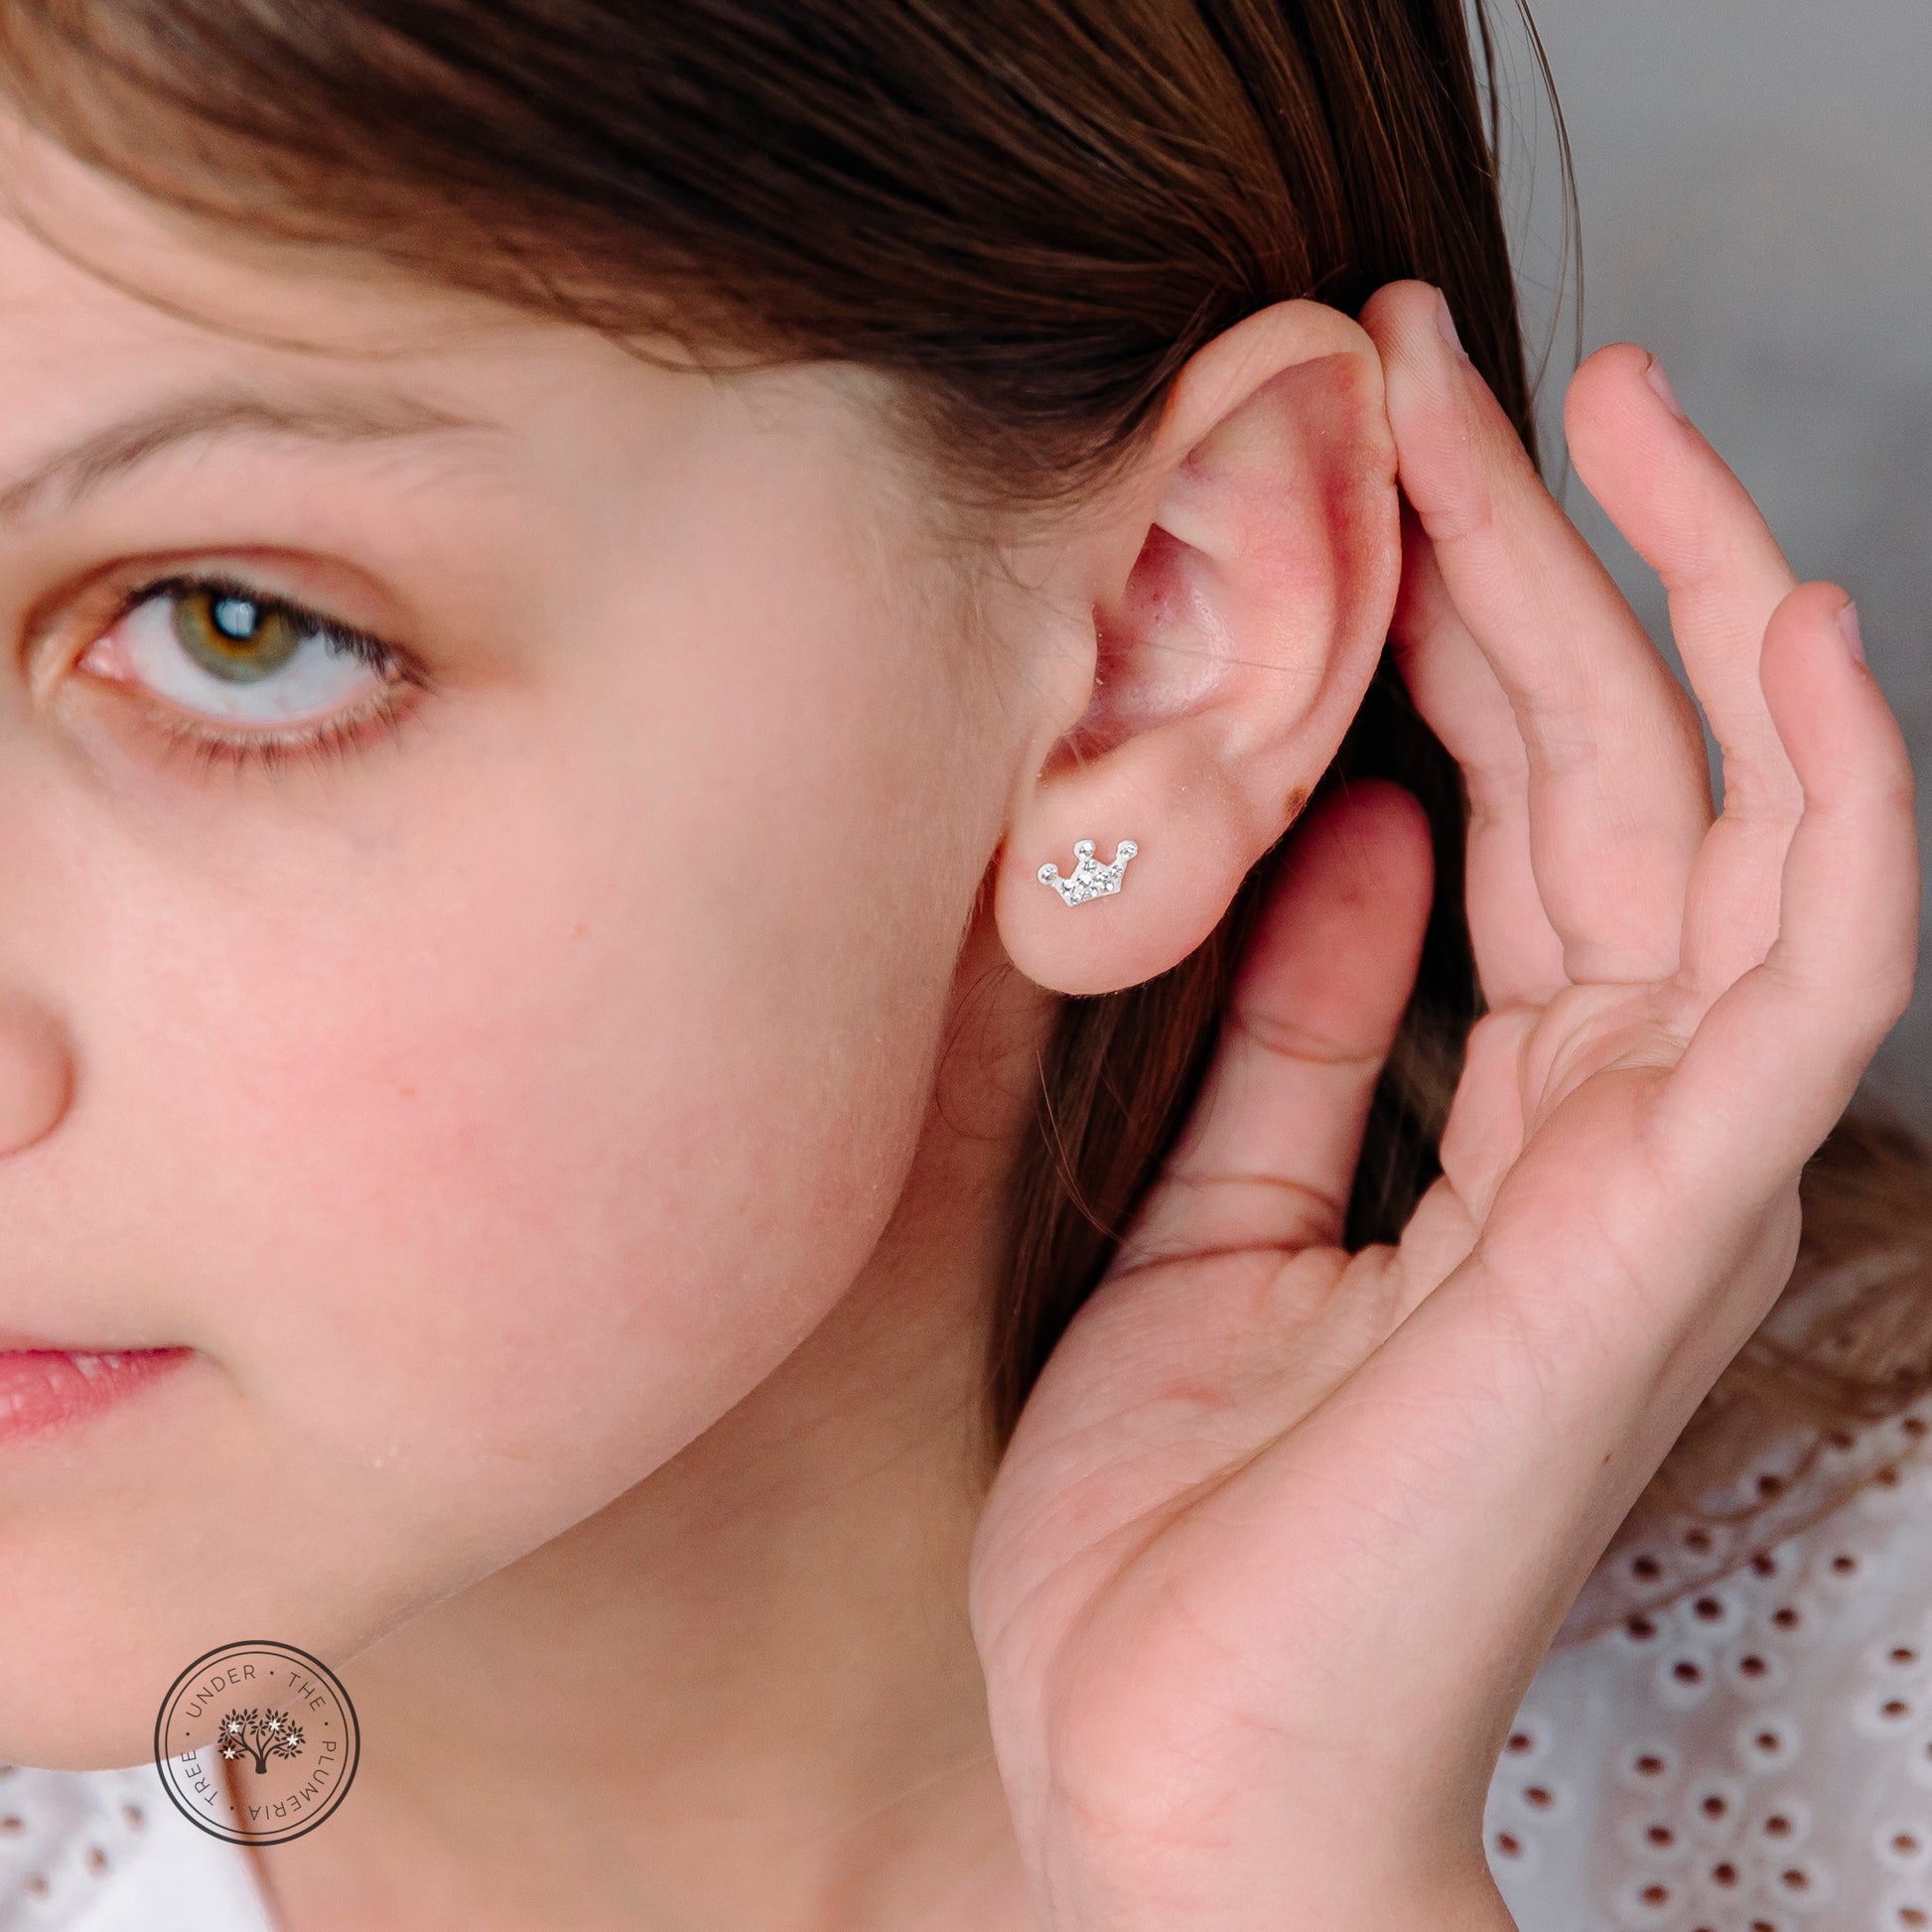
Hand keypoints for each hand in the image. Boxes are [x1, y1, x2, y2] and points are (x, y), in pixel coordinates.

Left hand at [967, 281, 1919, 1931]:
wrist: (1172, 1772)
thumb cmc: (1190, 1536)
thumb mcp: (1212, 1225)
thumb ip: (1296, 1042)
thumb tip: (1353, 848)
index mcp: (1506, 1132)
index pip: (1517, 817)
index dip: (1454, 629)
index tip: (1368, 467)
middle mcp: (1608, 1133)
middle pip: (1607, 776)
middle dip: (1538, 555)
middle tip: (1442, 367)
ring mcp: (1650, 1180)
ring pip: (1718, 823)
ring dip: (1676, 602)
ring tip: (1605, 408)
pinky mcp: (1650, 1237)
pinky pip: (1797, 976)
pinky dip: (1829, 795)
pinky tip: (1794, 629)